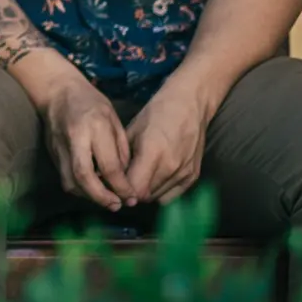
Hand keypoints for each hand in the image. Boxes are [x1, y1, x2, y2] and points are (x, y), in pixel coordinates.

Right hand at [39, 72, 135, 211]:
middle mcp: (75, 139)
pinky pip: (65, 178)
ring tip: (106, 201)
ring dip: (89, 197)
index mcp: (96, 127)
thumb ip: (120, 149)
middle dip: (102, 197)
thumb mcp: (113, 119)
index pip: (109, 165)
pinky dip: (80, 189)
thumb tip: (125, 178)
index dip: (121, 186)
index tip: (132, 197)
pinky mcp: (52, 153)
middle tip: (117, 206)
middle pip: (85, 177)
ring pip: (71, 182)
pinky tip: (92, 190)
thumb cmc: (91, 102)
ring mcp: (60, 147)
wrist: (57, 91)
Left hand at [125, 79, 211, 204]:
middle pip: (145, 195)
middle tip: (123, 181)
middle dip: (131, 192)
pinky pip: (172, 195)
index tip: (113, 184)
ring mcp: (184, 173)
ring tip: (138, 178)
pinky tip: (154, 179)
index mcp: (152, 153)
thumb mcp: (132, 131)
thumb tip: (108, 175)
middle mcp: (170, 167)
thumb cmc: (157, 113)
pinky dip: (161, 191)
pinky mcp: (193, 176)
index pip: (134, 189)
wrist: (190, 104)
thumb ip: (122, 157)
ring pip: (158, 197)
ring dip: (146, 192)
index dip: (121, 189)